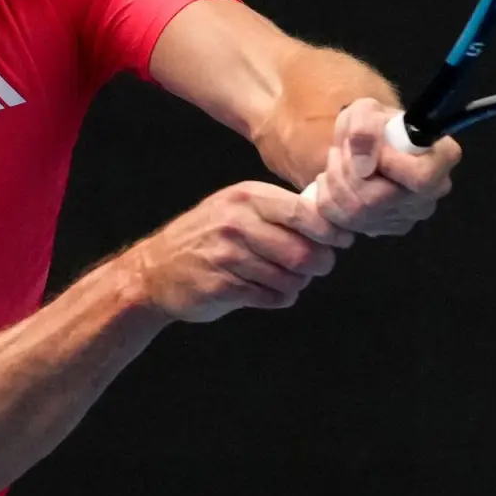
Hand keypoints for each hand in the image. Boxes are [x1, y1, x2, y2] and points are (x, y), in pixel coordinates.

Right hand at [128, 181, 355, 322]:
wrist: (155, 270)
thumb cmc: (207, 238)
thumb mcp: (236, 208)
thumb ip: (278, 212)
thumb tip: (332, 224)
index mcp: (247, 197)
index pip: (304, 212)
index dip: (330, 231)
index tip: (341, 241)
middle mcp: (237, 222)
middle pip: (303, 250)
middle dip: (318, 264)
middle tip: (316, 268)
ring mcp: (228, 255)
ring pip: (290, 278)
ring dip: (296, 284)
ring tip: (283, 280)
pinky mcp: (222, 285)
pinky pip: (271, 297)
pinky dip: (277, 298)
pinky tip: (265, 292)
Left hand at [306, 98, 460, 236]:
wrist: (363, 144)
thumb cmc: (373, 124)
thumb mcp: (367, 109)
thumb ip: (365, 125)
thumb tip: (363, 165)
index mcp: (442, 158)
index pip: (421, 177)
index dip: (390, 165)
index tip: (376, 150)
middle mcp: (431, 194)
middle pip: (378, 200)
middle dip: (347, 170)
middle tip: (342, 150)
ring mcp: (407, 217)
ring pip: (356, 213)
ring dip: (334, 182)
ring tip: (337, 161)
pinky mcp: (382, 230)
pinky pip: (343, 223)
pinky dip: (328, 200)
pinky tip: (334, 182)